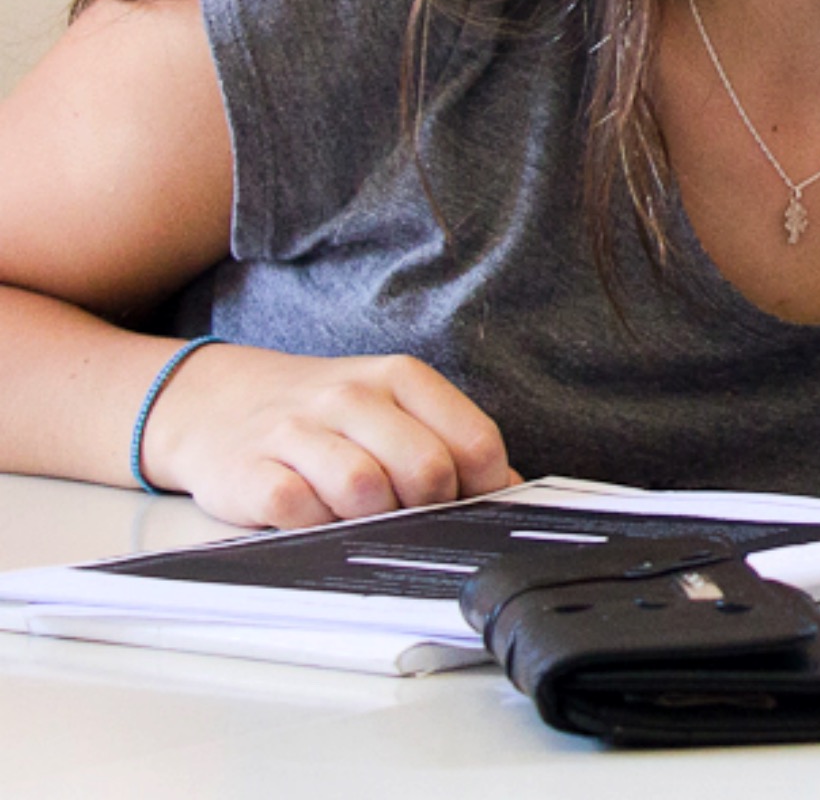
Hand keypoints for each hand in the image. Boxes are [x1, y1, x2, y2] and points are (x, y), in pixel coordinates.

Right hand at [142, 343, 516, 526]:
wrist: (218, 402)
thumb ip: (451, 443)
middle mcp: (352, 396)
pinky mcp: (251, 472)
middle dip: (430, 508)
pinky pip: (301, 513)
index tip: (470, 505)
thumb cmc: (325, 416)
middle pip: (426, 469)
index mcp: (401, 378)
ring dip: (372, 520)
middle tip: (409, 515)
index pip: (474, 441)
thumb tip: (513, 494)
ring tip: (358, 515)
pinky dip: (317, 528)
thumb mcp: (394, 409)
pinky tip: (314, 517)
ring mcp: (298, 431)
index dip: (485, 488)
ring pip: (366, 490)